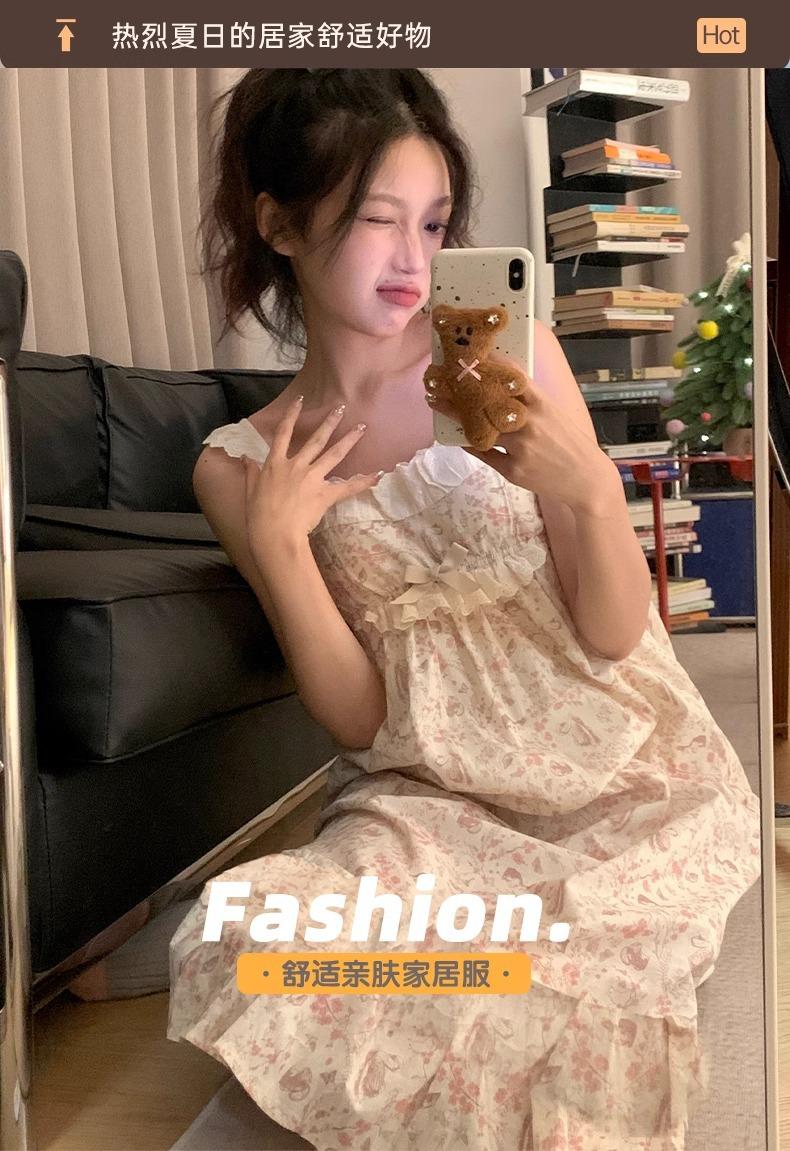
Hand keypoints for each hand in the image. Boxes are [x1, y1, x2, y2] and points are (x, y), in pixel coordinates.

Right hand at [243, 396, 382, 555]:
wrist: (274, 533)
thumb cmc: (258, 514)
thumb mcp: (250, 490)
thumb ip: (251, 471)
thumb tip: (245, 457)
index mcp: (276, 463)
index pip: (283, 433)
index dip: (291, 415)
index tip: (300, 400)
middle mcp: (296, 465)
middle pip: (315, 439)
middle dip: (329, 422)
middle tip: (341, 408)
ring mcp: (312, 478)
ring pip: (334, 454)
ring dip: (349, 439)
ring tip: (361, 427)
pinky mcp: (325, 494)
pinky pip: (347, 486)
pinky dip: (363, 482)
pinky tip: (378, 475)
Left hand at [425, 358, 619, 514]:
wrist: (586, 479)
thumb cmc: (569, 442)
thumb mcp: (554, 413)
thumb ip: (529, 399)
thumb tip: (499, 380)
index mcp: (543, 404)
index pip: (511, 378)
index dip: (487, 365)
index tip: (467, 354)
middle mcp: (530, 424)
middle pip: (487, 402)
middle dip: (460, 389)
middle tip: (436, 378)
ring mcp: (520, 448)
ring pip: (481, 428)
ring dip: (456, 414)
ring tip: (437, 402)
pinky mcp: (513, 470)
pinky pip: (485, 453)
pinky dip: (470, 443)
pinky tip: (457, 436)